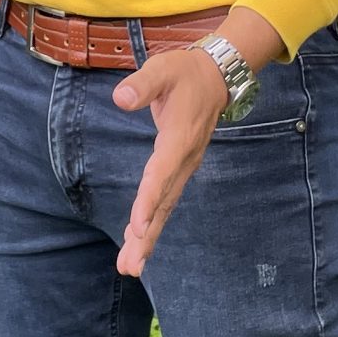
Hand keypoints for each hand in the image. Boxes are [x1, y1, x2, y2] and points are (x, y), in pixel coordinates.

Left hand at [111, 45, 230, 277]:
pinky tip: (138, 244)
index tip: (137, 227)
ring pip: (165, 207)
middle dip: (147, 235)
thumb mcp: (163, 69)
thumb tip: (120, 98)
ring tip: (131, 267)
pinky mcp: (180, 169)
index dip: (149, 199)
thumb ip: (143, 84)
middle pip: (164, 202)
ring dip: (148, 238)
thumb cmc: (184, 72)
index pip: (162, 173)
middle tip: (131, 265)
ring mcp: (184, 167)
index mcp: (179, 138)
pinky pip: (165, 201)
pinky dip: (152, 224)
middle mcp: (184, 159)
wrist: (217, 76)